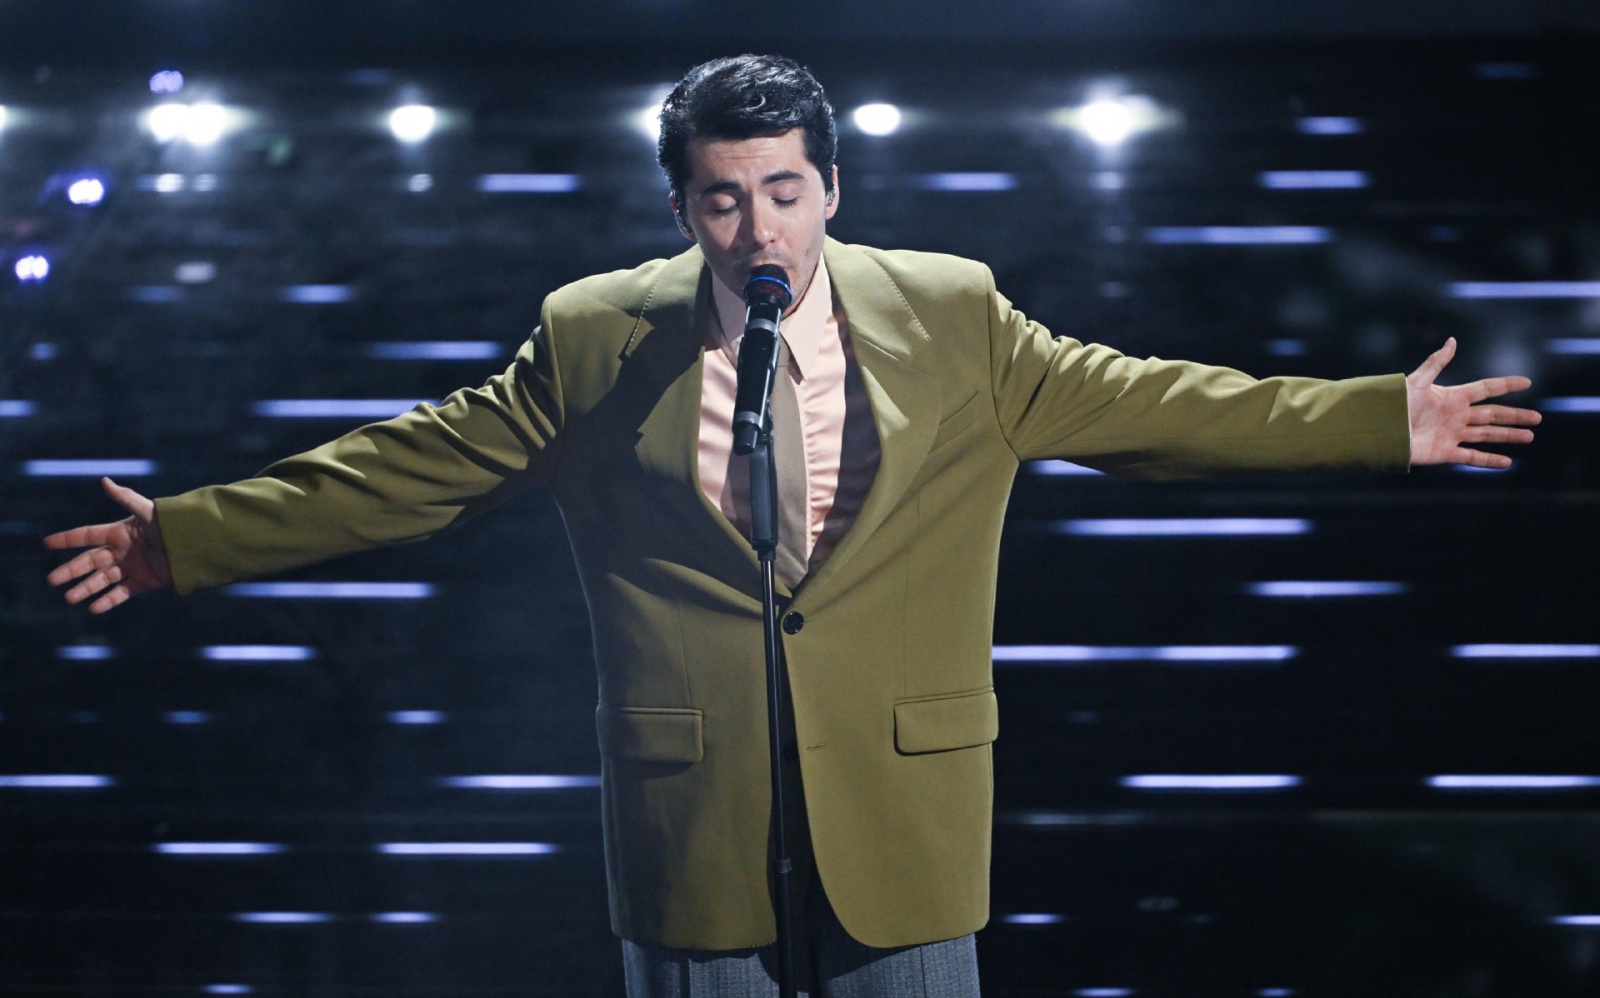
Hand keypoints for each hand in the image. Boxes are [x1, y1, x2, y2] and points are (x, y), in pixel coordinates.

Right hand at [44, 477, 172, 613]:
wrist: (196, 544)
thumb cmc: (172, 524)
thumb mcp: (147, 511)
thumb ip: (125, 497)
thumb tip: (104, 480)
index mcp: (118, 532)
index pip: (87, 535)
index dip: (68, 539)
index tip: (47, 543)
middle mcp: (121, 551)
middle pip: (90, 562)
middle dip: (71, 571)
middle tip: (52, 580)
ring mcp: (132, 567)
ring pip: (102, 580)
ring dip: (86, 588)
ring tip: (69, 598)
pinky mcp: (145, 582)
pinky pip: (122, 593)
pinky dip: (108, 601)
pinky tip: (94, 608)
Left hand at [1406, 337, 1539, 467]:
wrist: (1379, 430)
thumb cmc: (1394, 404)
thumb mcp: (1417, 381)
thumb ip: (1436, 363)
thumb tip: (1452, 341)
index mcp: (1452, 396)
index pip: (1485, 389)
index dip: (1505, 385)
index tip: (1527, 382)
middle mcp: (1456, 416)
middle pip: (1492, 415)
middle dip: (1514, 416)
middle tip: (1537, 418)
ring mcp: (1452, 434)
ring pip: (1487, 435)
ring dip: (1508, 436)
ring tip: (1529, 436)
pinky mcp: (1445, 452)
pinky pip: (1472, 456)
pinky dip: (1489, 460)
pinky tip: (1506, 461)